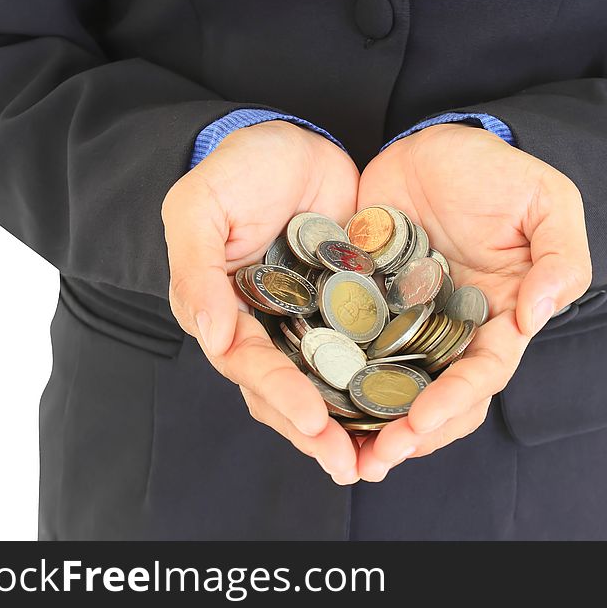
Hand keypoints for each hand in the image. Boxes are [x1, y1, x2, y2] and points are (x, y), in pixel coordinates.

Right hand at [162, 120, 361, 483]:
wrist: (293, 141)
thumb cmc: (237, 169)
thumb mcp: (200, 207)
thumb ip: (197, 270)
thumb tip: (206, 337)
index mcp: (225, 312)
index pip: (249, 365)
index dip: (278, 395)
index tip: (311, 421)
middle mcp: (267, 327)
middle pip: (289, 391)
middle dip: (317, 432)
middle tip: (350, 466)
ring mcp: (311, 320)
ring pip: (329, 382)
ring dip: (351, 421)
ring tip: (381, 457)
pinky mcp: (350, 307)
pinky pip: (366, 349)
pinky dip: (381, 379)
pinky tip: (410, 405)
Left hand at [355, 123, 591, 480]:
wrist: (437, 143)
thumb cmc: (499, 172)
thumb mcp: (547, 203)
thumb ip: (561, 258)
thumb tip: (538, 318)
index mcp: (498, 318)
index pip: (482, 374)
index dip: (454, 402)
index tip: (421, 423)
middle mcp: (451, 331)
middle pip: (434, 396)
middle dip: (409, 432)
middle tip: (374, 461)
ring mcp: (405, 321)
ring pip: (389, 384)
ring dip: (368, 420)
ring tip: (338, 449)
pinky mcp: (365, 303)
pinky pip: (349, 345)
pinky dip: (333, 373)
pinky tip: (308, 394)